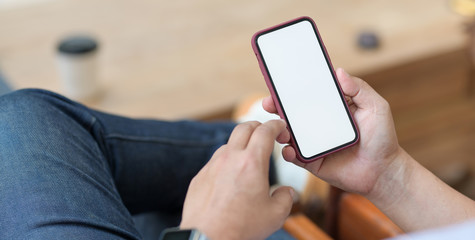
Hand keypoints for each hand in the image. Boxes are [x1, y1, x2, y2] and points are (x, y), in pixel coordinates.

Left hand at [180, 120, 294, 239]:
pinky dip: (226, 163)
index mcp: (251, 162)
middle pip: (244, 128)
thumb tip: (286, 192)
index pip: (265, 131)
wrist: (207, 239)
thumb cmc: (240, 228)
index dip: (276, 125)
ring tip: (248, 160)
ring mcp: (212, 166)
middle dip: (258, 126)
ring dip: (240, 145)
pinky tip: (230, 179)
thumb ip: (285, 198)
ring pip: (228, 144)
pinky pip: (215, 162)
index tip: (280, 127)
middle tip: (266, 134)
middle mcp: (230, 158)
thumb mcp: (275, 215)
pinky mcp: (199, 177)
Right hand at [262, 68, 402, 196]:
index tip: (280, 82)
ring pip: (288, 134)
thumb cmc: (382, 138)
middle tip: (269, 103)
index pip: (308, 95)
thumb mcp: (375, 107)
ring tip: (280, 129)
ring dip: (279, 130)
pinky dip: (287, 152)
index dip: (292, 89)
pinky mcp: (311, 162)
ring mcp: (313, 143)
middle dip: (276, 107)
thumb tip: (339, 71)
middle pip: (291, 113)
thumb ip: (360, 89)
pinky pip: (294, 156)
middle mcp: (318, 124)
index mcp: (330, 109)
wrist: (383, 171)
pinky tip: (289, 149)